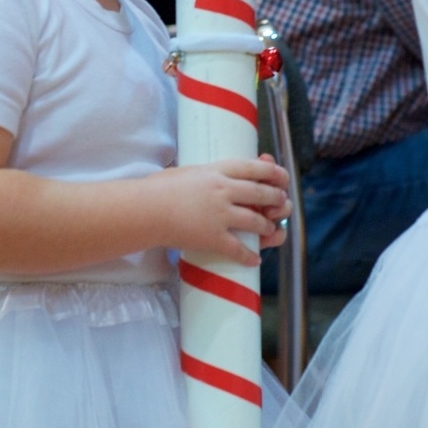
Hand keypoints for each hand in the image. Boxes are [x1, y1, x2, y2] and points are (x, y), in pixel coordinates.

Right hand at [151, 158, 289, 265]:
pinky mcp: (214, 238)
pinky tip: (254, 259)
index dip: (274, 172)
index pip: (255, 167)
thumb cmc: (160, 187)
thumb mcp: (190, 170)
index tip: (282, 177)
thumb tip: (222, 174)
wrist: (146, 209)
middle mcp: (224, 190)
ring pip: (257, 222)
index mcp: (218, 170)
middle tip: (281, 203)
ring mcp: (221, 214)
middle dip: (277, 200)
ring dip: (268, 227)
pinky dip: (250, 256)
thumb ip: (210, 172)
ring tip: (270, 230)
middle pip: (262, 193)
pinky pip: (239, 249)